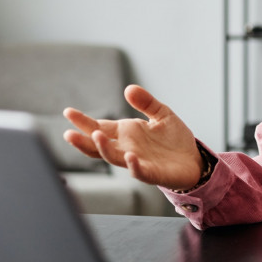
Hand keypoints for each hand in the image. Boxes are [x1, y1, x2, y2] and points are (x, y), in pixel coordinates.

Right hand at [63, 84, 203, 189]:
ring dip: (103, 148)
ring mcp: (137, 161)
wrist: (193, 160)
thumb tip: (129, 88)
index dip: (84, 121)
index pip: (99, 126)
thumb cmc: (174, 139)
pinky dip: (133, 165)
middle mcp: (126, 147)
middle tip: (68, 133)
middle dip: (83, 140)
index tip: (68, 112)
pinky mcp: (151, 172)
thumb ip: (146, 102)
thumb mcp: (161, 114)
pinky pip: (138, 170)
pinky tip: (130, 157)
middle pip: (98, 145)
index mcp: (126, 133)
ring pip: (113, 157)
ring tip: (96, 136)